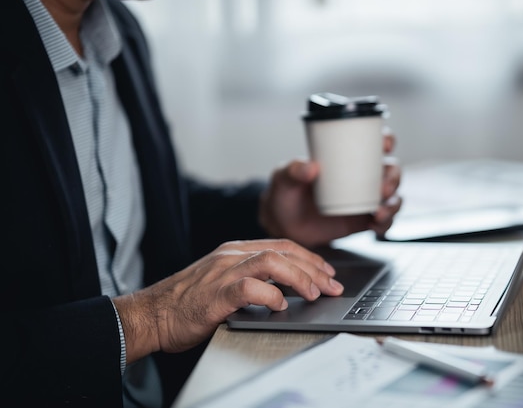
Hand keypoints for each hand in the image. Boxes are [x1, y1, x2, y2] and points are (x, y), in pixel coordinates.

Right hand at [112, 239, 342, 362]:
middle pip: (283, 251)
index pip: (282, 245)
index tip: (327, 271)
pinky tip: (280, 305)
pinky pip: (250, 287)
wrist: (153, 314)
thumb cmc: (189, 301)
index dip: (309, 257)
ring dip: (299, 277)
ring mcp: (223, 272)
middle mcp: (231, 255)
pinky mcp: (216, 293)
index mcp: (235, 250)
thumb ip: (252, 277)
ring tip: (314, 293)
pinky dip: (271, 295)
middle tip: (332, 285)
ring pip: (271, 261)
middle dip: (314, 268)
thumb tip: (287, 288)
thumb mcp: (224, 280)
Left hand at [259, 131, 401, 246]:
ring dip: (393, 203)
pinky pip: (383, 221)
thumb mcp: (284, 177)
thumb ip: (294, 169)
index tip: (385, 144)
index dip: (385, 140)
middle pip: (390, 170)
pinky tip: (376, 225)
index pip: (373, 143)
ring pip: (391, 196)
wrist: (282, 224)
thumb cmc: (284, 193)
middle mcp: (361, 176)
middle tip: (382, 188)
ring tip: (380, 212)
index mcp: (346, 158)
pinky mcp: (363, 221)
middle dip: (393, 177)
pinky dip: (385, 224)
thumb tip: (312, 167)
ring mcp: (364, 199)